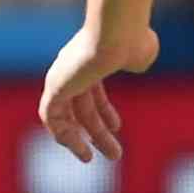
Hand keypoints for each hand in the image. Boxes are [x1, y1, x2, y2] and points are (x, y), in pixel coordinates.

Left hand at [38, 21, 158, 162]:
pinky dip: (64, 135)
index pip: (92, 90)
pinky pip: (52, 117)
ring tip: (92, 159)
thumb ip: (136, 60)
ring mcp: (62, 77)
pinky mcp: (55, 87)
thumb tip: (135, 63)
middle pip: (82, 106)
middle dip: (98, 132)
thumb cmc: (133, 41)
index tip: (117, 127)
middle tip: (114, 154)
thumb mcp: (141, 54)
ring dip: (78, 140)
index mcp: (91, 59)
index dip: (104, 111)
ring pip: (65, 115)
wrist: (118, 32)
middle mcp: (72, 67)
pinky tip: (80, 149)